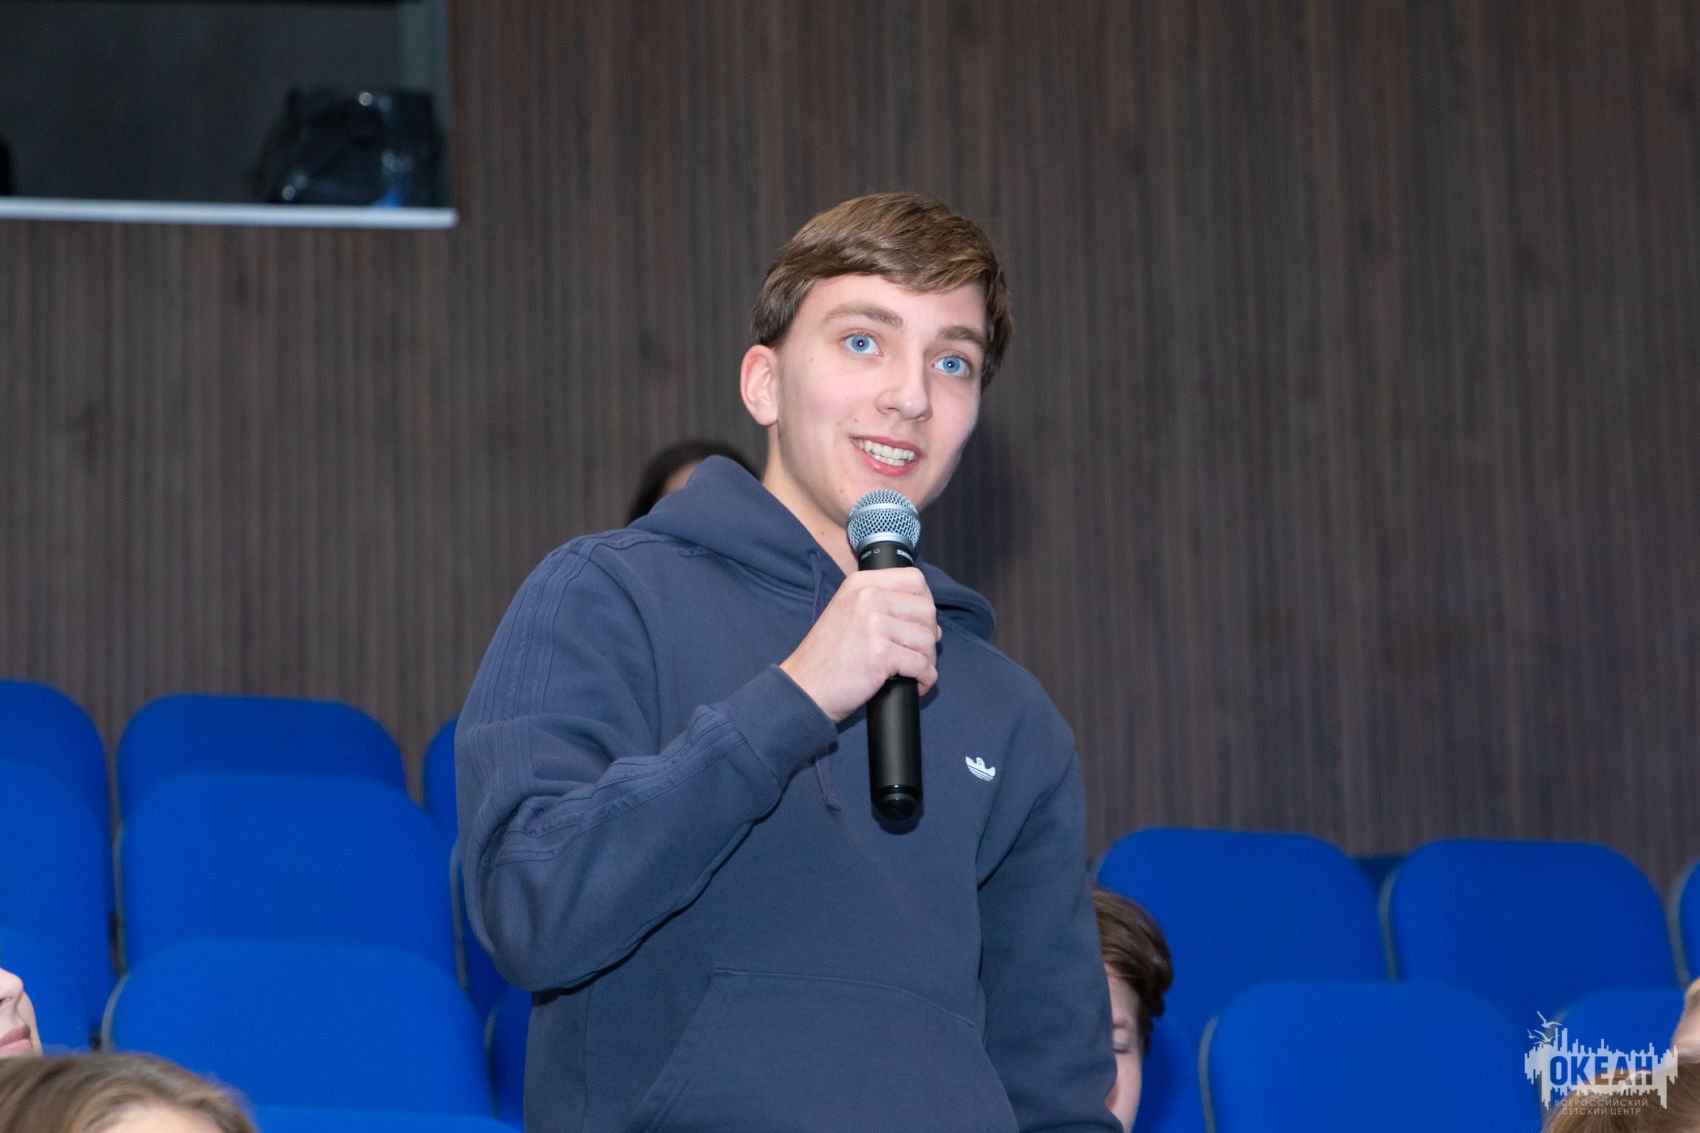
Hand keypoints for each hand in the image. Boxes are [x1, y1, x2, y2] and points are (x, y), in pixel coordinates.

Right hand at [780, 568, 941, 722]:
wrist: (804, 688)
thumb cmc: (827, 658)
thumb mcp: (848, 614)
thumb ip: (883, 608)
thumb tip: (932, 623)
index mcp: (860, 584)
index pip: (914, 579)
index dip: (925, 601)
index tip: (920, 622)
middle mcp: (867, 598)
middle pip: (926, 608)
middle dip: (929, 635)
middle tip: (917, 653)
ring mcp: (873, 624)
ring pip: (927, 638)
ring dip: (927, 660)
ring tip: (913, 672)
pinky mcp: (880, 654)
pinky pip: (922, 664)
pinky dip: (925, 679)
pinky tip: (914, 685)